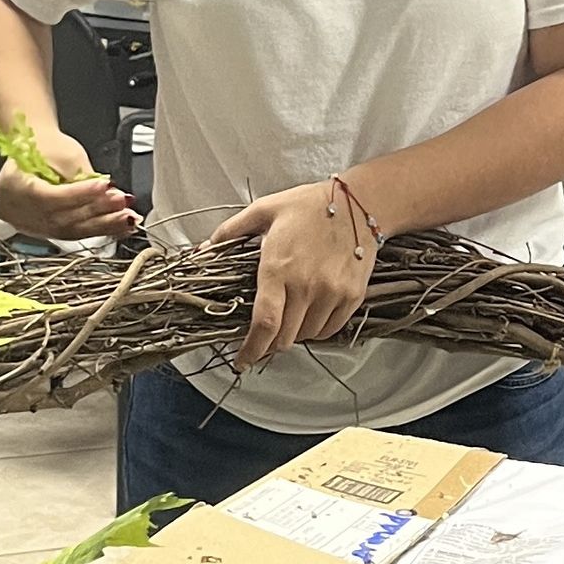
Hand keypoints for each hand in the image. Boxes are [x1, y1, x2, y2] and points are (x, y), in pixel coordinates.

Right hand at [0, 131, 133, 239]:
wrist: (31, 152)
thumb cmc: (46, 147)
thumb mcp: (64, 154)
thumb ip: (85, 177)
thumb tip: (111, 194)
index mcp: (12, 187)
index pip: (50, 197)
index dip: (80, 194)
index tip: (106, 186)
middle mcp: (16, 211)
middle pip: (61, 219)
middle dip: (97, 212)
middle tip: (122, 203)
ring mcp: (28, 225)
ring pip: (69, 232)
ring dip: (102, 226)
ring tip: (126, 218)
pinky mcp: (43, 231)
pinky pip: (72, 235)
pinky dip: (96, 230)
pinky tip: (118, 227)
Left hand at [211, 181, 377, 367]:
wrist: (359, 203)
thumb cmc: (310, 205)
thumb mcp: (264, 210)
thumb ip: (231, 231)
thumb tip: (203, 249)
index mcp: (278, 267)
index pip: (265, 323)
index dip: (251, 349)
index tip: (242, 361)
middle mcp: (306, 286)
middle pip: (285, 337)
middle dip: (270, 343)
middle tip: (265, 335)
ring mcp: (332, 293)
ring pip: (307, 335)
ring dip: (294, 334)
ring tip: (290, 316)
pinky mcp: (352, 296)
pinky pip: (330, 329)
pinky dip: (316, 329)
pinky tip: (311, 314)